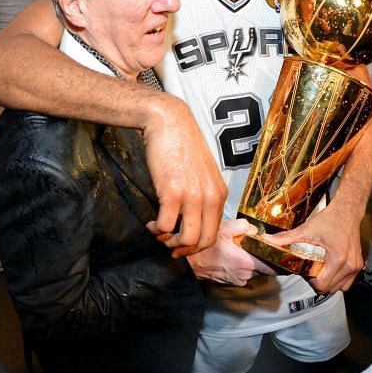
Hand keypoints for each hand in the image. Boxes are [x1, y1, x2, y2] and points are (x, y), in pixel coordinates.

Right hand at [145, 97, 226, 257]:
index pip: (214, 233)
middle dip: (184, 250)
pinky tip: (152, 222)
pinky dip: (157, 230)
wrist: (169, 123)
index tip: (182, 245)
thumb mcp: (203, 173)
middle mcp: (210, 198)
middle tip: (169, 245)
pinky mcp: (172, 192)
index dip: (197, 246)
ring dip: (169, 242)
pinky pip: (165, 226)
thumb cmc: (183, 146)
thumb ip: (204, 195)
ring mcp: (193, 196)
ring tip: (158, 232)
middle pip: (202, 242)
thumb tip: (195, 219)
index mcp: (220, 194)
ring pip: (186, 239)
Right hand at [186, 219, 275, 284]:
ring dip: (257, 262)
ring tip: (251, 249)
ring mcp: (239, 280)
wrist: (188, 264)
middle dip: (269, 258)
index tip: (290, 256)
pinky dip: (247, 266)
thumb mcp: (225, 229)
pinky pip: (247, 273)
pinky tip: (240, 255)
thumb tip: (255, 230)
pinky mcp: (233, 282)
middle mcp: (245, 275)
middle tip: (271, 247)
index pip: (274, 267)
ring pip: (256, 271)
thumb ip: (244, 226)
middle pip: (266, 268)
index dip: (283, 261)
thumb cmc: (204, 248)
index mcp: (246, 262)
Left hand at [265, 203, 362, 293]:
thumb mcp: (306, 229)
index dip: (312, 282)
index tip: (307, 272)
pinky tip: (330, 269)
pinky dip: (339, 279)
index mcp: (338, 259)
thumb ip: (286, 238)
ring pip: (341, 287)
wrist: (347, 211)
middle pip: (331, 289)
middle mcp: (349, 265)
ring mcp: (356, 266)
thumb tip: (267, 240)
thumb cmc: (329, 219)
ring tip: (321, 271)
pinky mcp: (358, 264)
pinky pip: (348, 281)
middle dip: (319, 283)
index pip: (323, 285)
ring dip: (330, 283)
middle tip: (312, 271)